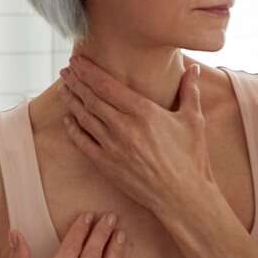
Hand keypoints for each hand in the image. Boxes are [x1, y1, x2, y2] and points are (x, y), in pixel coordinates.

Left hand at [59, 56, 209, 215]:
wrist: (182, 196)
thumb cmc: (192, 158)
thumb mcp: (194, 120)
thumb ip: (190, 90)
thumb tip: (192, 68)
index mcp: (144, 112)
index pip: (107, 85)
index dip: (89, 71)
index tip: (78, 60)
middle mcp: (123, 127)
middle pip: (91, 98)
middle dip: (76, 82)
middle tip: (66, 70)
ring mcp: (112, 147)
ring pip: (84, 118)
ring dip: (72, 101)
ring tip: (64, 88)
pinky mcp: (106, 165)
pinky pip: (83, 142)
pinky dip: (73, 128)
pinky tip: (68, 119)